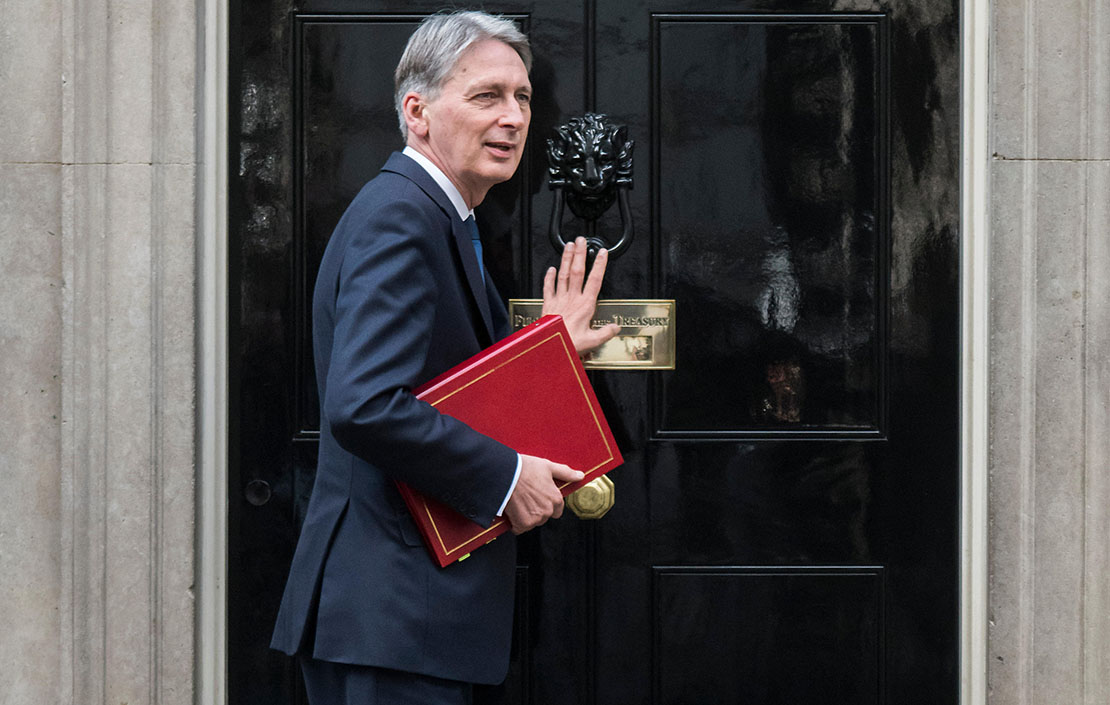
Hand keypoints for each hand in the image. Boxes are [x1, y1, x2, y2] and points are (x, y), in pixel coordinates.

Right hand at [504, 455, 583, 534]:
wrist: (505, 473)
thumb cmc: (525, 468)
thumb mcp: (548, 466)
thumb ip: (566, 473)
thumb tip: (580, 476)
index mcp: (556, 499)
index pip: (557, 511)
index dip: (547, 504)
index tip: (537, 497)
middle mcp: (548, 511)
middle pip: (544, 517)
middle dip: (536, 510)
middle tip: (525, 497)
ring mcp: (535, 518)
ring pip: (532, 523)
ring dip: (525, 517)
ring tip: (518, 502)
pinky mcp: (522, 524)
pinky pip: (520, 529)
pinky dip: (515, 523)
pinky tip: (512, 510)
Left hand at [542, 237, 620, 354]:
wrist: (548, 348)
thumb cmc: (569, 344)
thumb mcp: (592, 341)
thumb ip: (605, 332)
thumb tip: (615, 327)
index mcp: (585, 306)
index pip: (595, 280)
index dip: (600, 265)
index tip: (602, 253)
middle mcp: (572, 299)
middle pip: (577, 271)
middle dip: (580, 254)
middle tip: (581, 240)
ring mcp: (559, 300)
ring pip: (563, 275)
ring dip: (566, 259)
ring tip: (569, 246)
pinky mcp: (548, 305)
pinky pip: (548, 287)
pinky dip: (549, 277)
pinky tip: (551, 269)